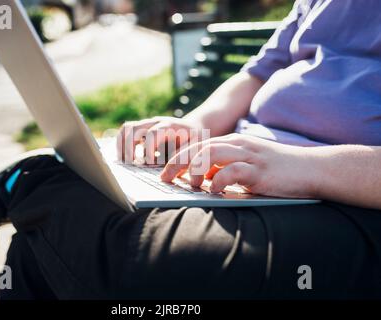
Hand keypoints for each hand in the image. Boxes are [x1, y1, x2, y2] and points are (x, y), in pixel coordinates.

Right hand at [116, 116, 203, 164]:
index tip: (148, 162)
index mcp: (169, 125)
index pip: (153, 134)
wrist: (194, 127)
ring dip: (122, 145)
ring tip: (124, 161)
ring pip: (126, 128)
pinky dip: (121, 144)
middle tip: (130, 164)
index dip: (149, 149)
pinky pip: (125, 131)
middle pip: (134, 129)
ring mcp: (147, 123)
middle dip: (129, 147)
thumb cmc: (194, 140)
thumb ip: (181, 155)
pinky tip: (125, 158)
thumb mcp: (194, 147)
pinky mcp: (141, 128)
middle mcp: (155, 122)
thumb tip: (167, 168)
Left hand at [161, 134, 316, 197]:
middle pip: (200, 148)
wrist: (312, 168)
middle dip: (178, 161)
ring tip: (187, 183)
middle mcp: (239, 146)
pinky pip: (234, 170)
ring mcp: (250, 156)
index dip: (179, 157)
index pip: (199, 146)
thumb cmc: (278, 170)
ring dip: (195, 168)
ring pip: (212, 154)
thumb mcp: (247, 166)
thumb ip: (226, 169)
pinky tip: (213, 190)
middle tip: (164, 177)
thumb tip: (204, 180)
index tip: (164, 172)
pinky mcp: (260, 170)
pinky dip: (220, 179)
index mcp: (234, 143)